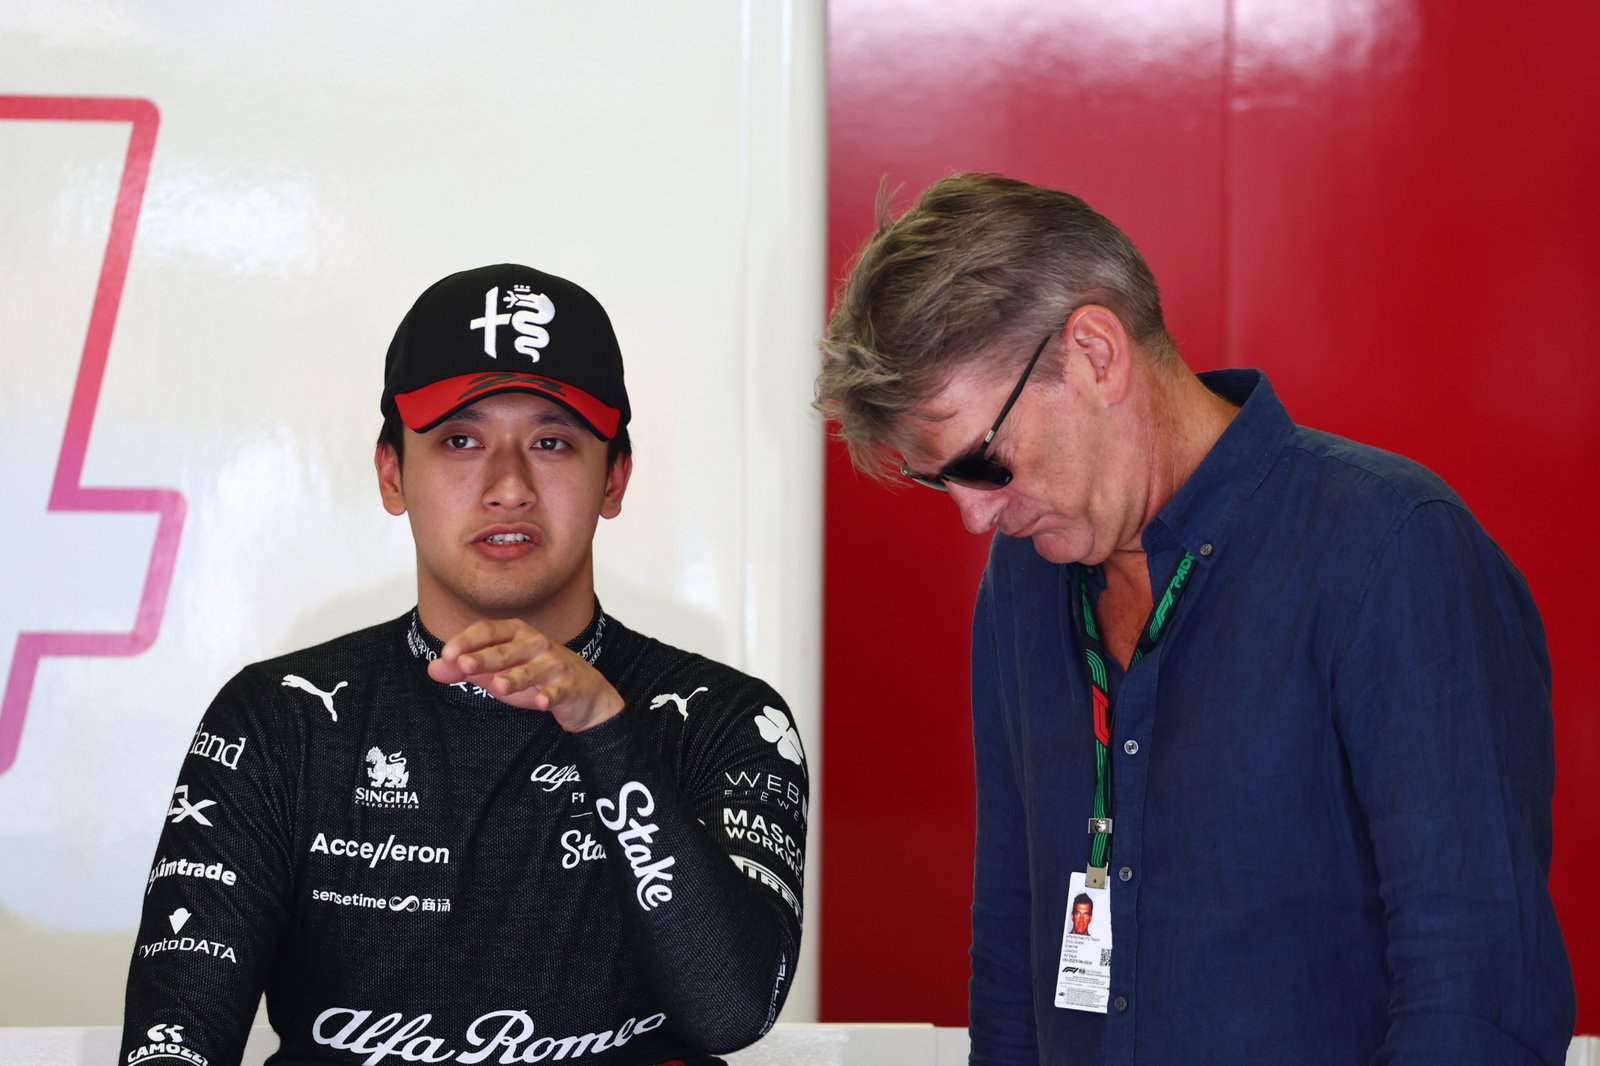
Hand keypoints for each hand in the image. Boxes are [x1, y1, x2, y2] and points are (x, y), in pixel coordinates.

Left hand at [428, 619, 623, 731]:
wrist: (583, 694)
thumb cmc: (537, 677)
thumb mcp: (499, 672)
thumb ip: (467, 669)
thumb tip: (432, 668)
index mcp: (516, 634)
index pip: (488, 631)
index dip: (466, 641)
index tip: (447, 655)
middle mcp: (536, 644)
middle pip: (506, 650)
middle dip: (484, 658)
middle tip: (463, 665)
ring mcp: (554, 664)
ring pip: (531, 670)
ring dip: (515, 677)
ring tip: (499, 685)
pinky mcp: (569, 685)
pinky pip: (558, 690)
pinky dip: (549, 696)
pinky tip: (542, 702)